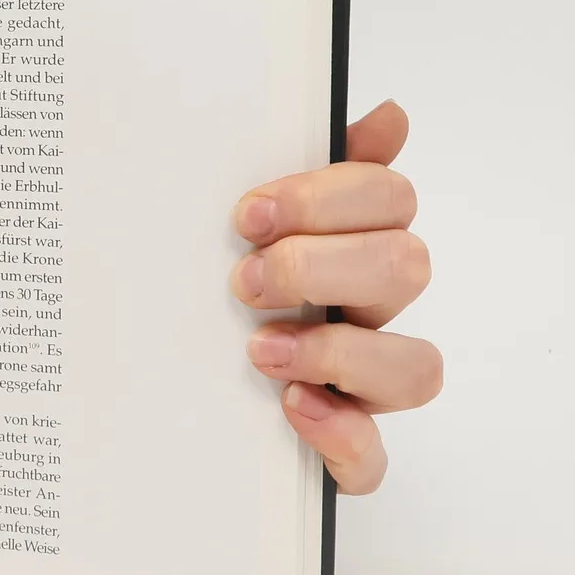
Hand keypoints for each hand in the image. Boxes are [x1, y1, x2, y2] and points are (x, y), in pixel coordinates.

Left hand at [230, 100, 439, 493]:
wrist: (159, 384)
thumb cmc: (213, 287)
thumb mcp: (248, 218)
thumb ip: (312, 164)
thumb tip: (389, 114)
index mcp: (349, 243)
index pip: (389, 197)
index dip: (327, 199)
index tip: (250, 211)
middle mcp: (367, 311)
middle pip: (405, 268)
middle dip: (320, 266)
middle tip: (244, 276)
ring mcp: (362, 385)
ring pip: (415, 368)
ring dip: (338, 353)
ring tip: (260, 348)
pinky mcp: (343, 452)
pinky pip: (372, 459)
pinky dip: (341, 435)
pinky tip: (291, 406)